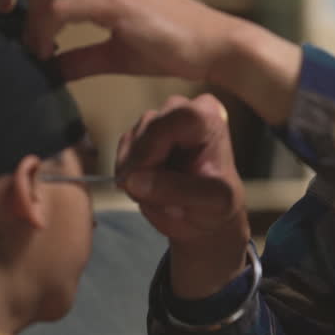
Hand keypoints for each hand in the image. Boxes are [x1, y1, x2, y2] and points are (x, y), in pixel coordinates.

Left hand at [0, 0, 241, 82]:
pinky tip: (49, 53)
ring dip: (30, 16)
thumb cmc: (173, 47)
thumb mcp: (116, 51)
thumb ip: (80, 57)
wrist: (215, 45)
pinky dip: (45, 30)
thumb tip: (47, 71)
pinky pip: (63, 7)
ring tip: (36, 49)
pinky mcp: (119, 3)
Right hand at [117, 93, 250, 297]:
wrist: (204, 225)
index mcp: (208, 117)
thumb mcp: (208, 205)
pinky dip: (128, 172)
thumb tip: (136, 180)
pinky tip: (147, 185)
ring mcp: (161, 120)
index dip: (154, 149)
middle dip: (144, 164)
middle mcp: (185, 108)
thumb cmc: (214, 212)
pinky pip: (120, 150)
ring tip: (158, 192)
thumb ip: (176, 189)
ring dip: (136, 171)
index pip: (172, 120)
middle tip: (153, 192)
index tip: (148, 178)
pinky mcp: (141, 135)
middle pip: (145, 127)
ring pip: (130, 140)